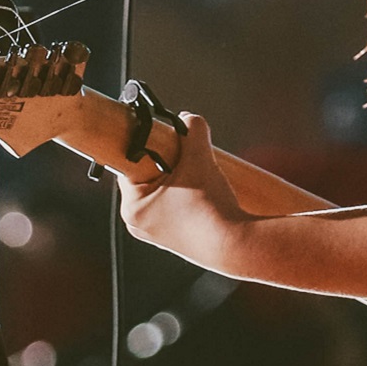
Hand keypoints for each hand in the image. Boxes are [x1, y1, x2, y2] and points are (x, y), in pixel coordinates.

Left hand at [117, 113, 248, 272]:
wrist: (236, 245)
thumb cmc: (210, 209)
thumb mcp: (200, 158)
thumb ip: (192, 130)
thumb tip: (189, 119)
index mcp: (133, 207)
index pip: (130, 163)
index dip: (147, 145)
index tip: (160, 135)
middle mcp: (139, 223)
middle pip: (146, 176)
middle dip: (166, 161)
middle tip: (184, 154)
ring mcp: (156, 232)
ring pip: (162, 190)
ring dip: (178, 178)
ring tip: (198, 176)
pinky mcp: (175, 237)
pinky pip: (173, 206)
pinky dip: (185, 194)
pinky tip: (203, 192)